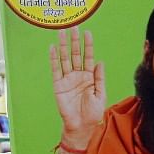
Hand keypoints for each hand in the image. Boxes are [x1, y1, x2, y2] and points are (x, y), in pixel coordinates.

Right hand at [49, 28, 104, 147]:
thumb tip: (100, 61)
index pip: (88, 57)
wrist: (81, 126)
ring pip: (65, 59)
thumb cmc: (93, 113)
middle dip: (75, 41)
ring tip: (62, 33)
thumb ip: (100, 78)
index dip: (88, 45)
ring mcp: (68, 79)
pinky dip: (54, 59)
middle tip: (74, 27)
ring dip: (63, 46)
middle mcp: (78, 75)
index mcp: (90, 77)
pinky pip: (56, 70)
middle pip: (75, 54)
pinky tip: (53, 48)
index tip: (87, 33)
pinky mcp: (58, 85)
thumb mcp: (101, 95)